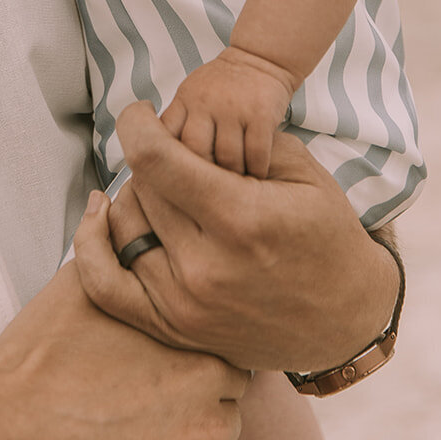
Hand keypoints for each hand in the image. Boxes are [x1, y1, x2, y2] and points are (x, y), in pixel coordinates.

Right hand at [0, 259, 247, 439]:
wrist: (21, 420)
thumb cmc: (44, 356)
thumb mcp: (74, 284)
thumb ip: (102, 241)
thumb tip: (105, 202)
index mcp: (180, 323)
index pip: (220, 307)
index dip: (199, 311)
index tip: (179, 318)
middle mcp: (203, 376)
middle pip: (232, 363)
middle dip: (208, 359)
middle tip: (169, 362)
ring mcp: (200, 427)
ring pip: (228, 410)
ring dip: (206, 403)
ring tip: (162, 396)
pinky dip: (191, 435)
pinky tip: (156, 423)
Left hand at [74, 102, 400, 372]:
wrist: (347, 318)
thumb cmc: (326, 234)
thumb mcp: (298, 170)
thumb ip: (235, 140)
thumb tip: (174, 123)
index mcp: (240, 220)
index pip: (153, 158)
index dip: (135, 124)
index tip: (140, 112)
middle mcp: (206, 267)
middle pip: (140, 187)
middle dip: (150, 158)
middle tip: (171, 152)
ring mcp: (187, 305)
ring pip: (123, 227)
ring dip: (133, 196)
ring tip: (159, 185)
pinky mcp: (177, 329)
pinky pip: (106, 287)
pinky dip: (92, 247)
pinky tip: (102, 216)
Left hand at [161, 48, 295, 176]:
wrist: (259, 57)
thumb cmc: (222, 85)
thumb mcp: (191, 96)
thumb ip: (179, 124)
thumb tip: (157, 165)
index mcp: (184, 100)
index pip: (166, 138)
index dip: (169, 165)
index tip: (178, 183)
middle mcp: (205, 102)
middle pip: (195, 152)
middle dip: (203, 178)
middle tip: (213, 192)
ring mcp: (233, 108)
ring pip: (228, 158)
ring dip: (233, 178)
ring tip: (237, 187)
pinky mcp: (261, 113)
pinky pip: (256, 154)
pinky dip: (257, 171)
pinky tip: (257, 175)